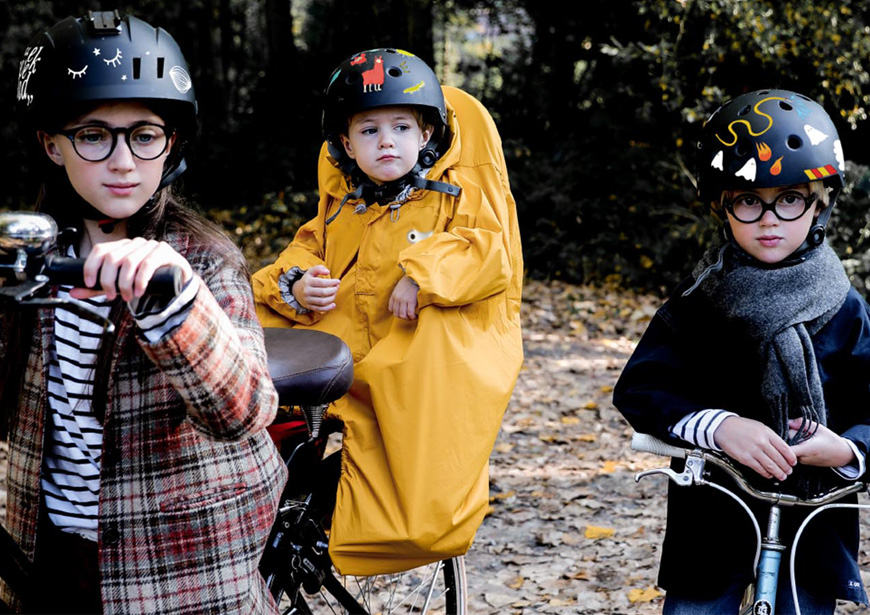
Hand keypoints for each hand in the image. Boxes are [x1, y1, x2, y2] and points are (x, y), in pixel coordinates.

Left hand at [71, 238, 192, 301]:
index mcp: (121, 247)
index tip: (89, 284)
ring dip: (125, 283)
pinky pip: (148, 264)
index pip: (100, 250)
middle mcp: (134, 243)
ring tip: (127, 297)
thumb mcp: (119, 285)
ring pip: (129, 262)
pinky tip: (139, 291)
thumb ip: (98, 288)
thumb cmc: (146, 282)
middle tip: (112, 296)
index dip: (91, 266)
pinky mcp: (164, 252)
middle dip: (108, 280)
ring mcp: (150, 246)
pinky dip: (140, 280)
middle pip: (113, 257)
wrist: (177, 283)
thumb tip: (72, 293)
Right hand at [294, 264, 338, 312]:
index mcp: (308, 281)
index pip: (322, 282)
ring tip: (335, 294)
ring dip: (332, 298)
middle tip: (337, 288)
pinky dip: (328, 308)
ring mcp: (307, 300)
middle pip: (323, 292)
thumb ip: (319, 268)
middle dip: (333, 290)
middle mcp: (307, 291)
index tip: (338, 281)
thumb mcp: (311, 272)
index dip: (332, 282)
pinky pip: (319, 309)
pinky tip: (333, 304)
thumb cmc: (307, 280)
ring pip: (322, 302)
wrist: (296, 291)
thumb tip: (328, 271)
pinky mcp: (309, 306)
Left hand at [389, 275, 418, 319]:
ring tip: (413, 317)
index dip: (397, 313)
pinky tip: (416, 316)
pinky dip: (413, 317)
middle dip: (403, 317)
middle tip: (409, 317)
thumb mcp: (399, 288)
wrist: (416, 277)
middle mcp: (397, 299)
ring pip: (403, 315)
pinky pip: (410, 313)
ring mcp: (403, 300)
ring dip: (408, 319)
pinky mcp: (411, 301)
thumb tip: (400, 305)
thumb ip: (398, 296)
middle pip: (396, 314)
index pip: (391, 309)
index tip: (403, 312)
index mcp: (393, 296)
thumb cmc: (409, 283)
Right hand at [713, 416, 795, 480]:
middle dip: (786, 467)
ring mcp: (753, 451)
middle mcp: (761, 442)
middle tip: (789, 471)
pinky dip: (766, 474)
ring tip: (782, 476)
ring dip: (778, 473)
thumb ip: (770, 437)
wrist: (723, 427)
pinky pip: (759, 469)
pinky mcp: (745, 458)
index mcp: (767, 433)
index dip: (791, 457)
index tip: (793, 462)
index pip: (784, 448)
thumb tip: (781, 449)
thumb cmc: (740, 426)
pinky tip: (769, 475)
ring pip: (771, 466)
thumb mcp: (759, 426)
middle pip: (779, 459)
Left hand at [788, 419, 854, 467]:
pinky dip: (797, 447)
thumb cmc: (832, 441)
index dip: (782, 442)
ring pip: (791, 450)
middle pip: (787, 447)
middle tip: (799, 432)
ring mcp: (803, 462)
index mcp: (807, 449)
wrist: (843, 455)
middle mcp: (803, 458)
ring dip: (794, 442)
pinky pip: (795, 453)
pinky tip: (805, 444)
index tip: (784, 434)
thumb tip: (788, 422)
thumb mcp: (819, 428)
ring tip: (804, 439)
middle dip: (789, 438)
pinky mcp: (804, 462)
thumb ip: (802, 424)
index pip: (787, 450)